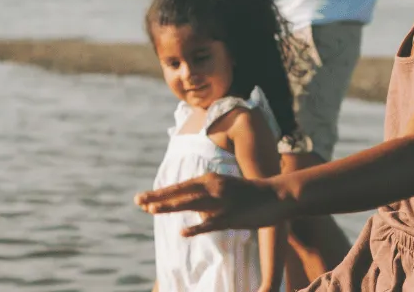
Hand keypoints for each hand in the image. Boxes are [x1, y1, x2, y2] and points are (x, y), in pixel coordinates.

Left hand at [136, 173, 294, 236]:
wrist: (277, 195)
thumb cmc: (250, 195)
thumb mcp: (224, 191)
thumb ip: (207, 199)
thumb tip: (192, 213)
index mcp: (210, 180)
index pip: (179, 188)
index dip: (160, 194)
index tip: (141, 200)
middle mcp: (212, 187)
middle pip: (180, 193)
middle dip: (157, 198)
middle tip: (137, 201)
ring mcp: (222, 202)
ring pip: (191, 204)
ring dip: (169, 207)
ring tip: (150, 211)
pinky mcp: (232, 216)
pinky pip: (211, 223)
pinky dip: (197, 228)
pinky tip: (183, 232)